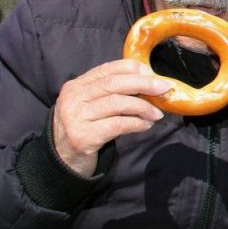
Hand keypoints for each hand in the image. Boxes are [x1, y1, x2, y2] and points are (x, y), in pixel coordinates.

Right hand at [52, 60, 170, 176]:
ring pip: (118, 103)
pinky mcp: (83, 136)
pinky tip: (146, 126)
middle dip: (144, 84)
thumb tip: (149, 83)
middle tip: (164, 88)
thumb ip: (111, 93)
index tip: (152, 74)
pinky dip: (137, 124)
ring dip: (144, 107)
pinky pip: (118, 125)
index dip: (132, 69)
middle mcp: (73, 98)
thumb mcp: (91, 105)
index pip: (107, 69)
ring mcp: (76, 117)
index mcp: (76, 85)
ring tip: (157, 114)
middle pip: (114, 83)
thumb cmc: (85, 129)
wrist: (63, 160)